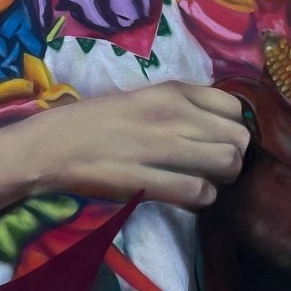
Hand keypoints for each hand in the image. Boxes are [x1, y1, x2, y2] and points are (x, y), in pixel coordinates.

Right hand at [13, 82, 249, 209]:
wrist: (53, 144)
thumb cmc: (97, 121)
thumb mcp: (144, 97)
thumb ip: (182, 105)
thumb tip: (219, 124)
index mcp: (172, 91)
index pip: (235, 107)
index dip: (234, 128)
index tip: (220, 141)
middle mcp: (173, 115)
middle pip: (238, 139)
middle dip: (234, 158)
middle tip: (216, 169)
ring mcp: (160, 147)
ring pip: (227, 164)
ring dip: (221, 180)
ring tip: (204, 183)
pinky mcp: (148, 180)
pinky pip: (199, 192)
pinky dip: (201, 199)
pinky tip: (187, 198)